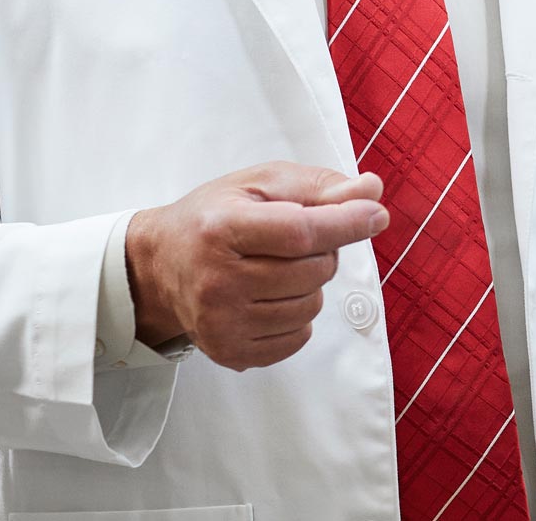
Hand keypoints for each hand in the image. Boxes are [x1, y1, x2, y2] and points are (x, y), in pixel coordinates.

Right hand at [125, 162, 388, 369]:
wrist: (159, 266)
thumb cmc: (214, 216)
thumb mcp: (259, 184)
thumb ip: (318, 186)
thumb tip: (371, 191)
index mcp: (222, 229)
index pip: (301, 232)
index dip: (346, 223)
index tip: (376, 216)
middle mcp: (217, 281)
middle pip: (313, 271)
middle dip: (322, 251)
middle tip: (293, 242)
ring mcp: (221, 323)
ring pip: (311, 306)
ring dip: (310, 285)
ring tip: (277, 268)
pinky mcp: (229, 352)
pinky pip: (298, 338)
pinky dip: (298, 316)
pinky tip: (270, 297)